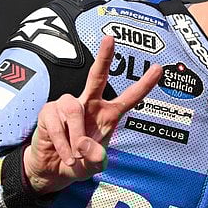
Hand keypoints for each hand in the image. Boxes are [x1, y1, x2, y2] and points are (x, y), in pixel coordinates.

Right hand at [23, 36, 160, 193]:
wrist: (51, 169)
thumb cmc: (78, 161)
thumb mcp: (94, 165)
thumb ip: (96, 158)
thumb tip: (88, 147)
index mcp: (108, 115)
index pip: (129, 97)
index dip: (144, 84)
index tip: (158, 69)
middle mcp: (89, 104)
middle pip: (97, 77)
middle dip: (104, 57)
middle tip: (110, 38)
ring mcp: (67, 106)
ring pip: (73, 109)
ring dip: (75, 137)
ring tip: (75, 156)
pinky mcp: (48, 112)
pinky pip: (57, 124)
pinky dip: (62, 144)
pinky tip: (65, 155)